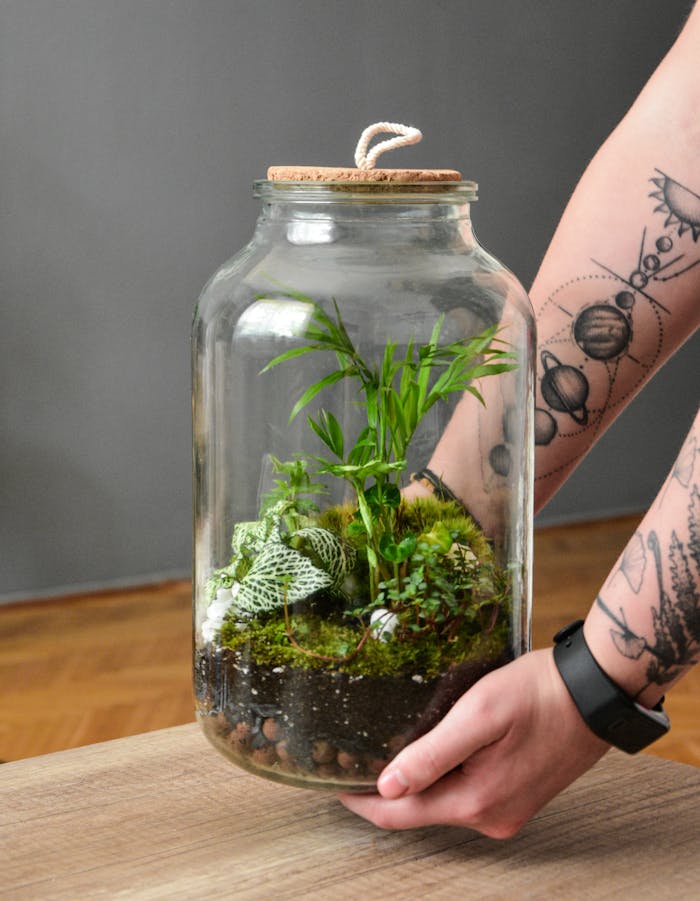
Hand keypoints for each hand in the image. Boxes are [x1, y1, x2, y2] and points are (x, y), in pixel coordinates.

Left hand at [338, 648, 608, 837]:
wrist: (593, 693)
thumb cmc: (538, 694)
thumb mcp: (479, 714)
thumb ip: (432, 754)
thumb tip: (386, 788)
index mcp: (476, 801)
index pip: (400, 815)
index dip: (362, 801)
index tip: (334, 782)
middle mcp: (491, 816)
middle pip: (421, 810)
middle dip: (386, 789)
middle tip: (355, 756)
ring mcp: (507, 809)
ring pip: (444, 800)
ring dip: (417, 780)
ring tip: (390, 747)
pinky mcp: (517, 795)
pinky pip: (467, 792)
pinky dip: (444, 776)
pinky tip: (435, 749)